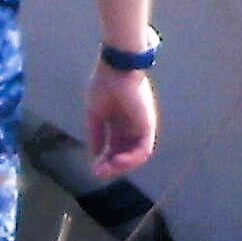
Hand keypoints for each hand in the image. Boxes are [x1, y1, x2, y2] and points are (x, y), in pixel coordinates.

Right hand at [86, 60, 159, 177]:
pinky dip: (131, 160)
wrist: (116, 68)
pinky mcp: (148, 125)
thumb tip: (95, 154)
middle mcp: (132, 127)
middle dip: (111, 167)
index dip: (104, 162)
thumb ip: (96, 133)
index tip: (93, 169)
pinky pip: (144, 150)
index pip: (114, 150)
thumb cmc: (104, 84)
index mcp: (119, 123)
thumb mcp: (95, 113)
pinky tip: (117, 162)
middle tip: (98, 172)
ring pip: (135, 156)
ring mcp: (141, 127)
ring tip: (107, 169)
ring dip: (121, 167)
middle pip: (124, 155)